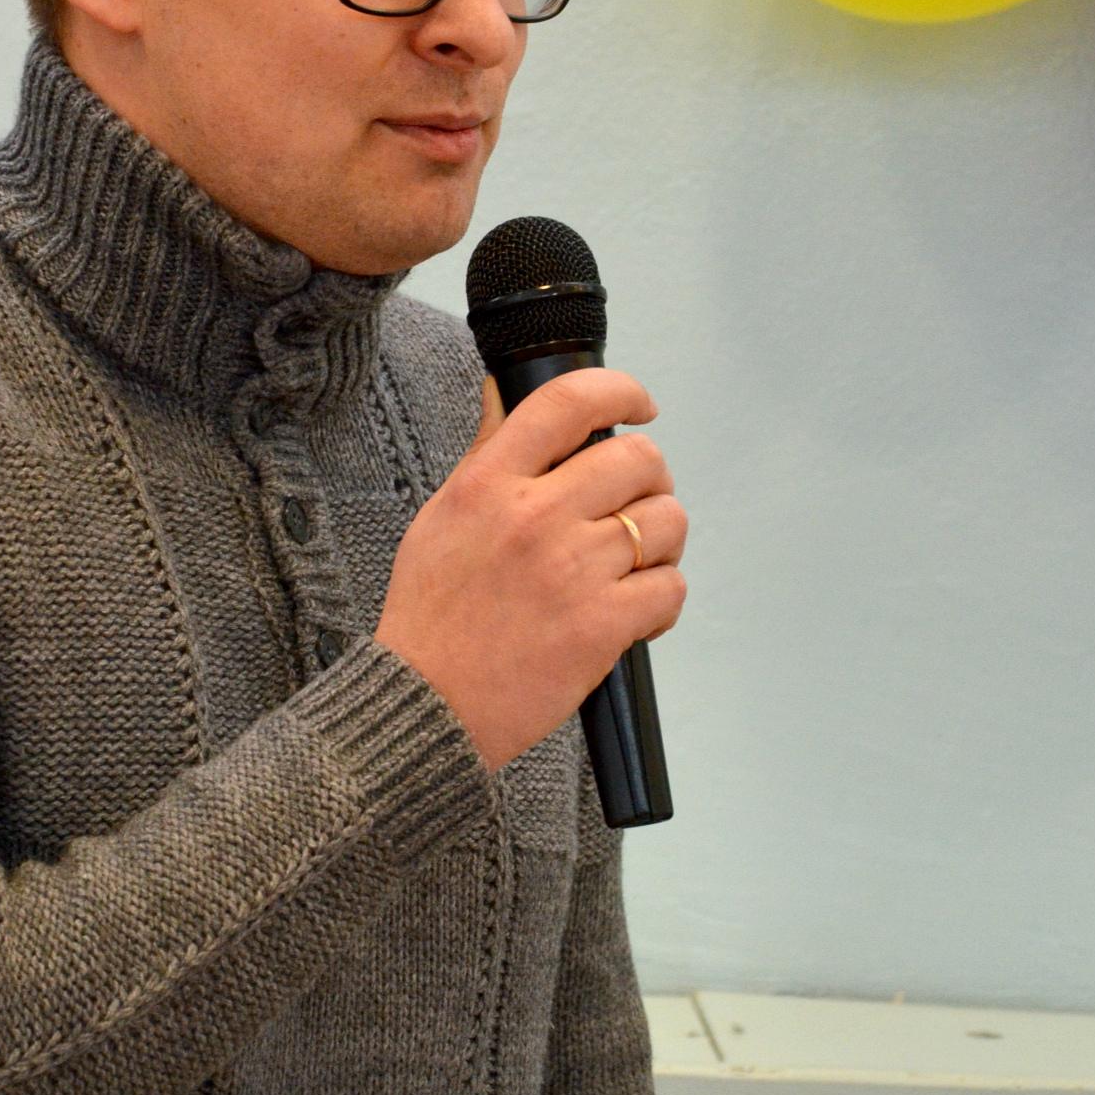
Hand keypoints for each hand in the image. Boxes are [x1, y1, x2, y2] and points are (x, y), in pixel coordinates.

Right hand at [373, 368, 688, 773]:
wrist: (425, 704)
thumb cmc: (432, 614)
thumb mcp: (444, 515)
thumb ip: (486, 453)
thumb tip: (503, 390)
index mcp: (489, 484)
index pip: (569, 402)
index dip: (621, 390)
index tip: (639, 406)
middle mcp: (533, 517)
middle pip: (638, 458)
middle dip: (651, 479)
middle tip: (636, 503)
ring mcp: (571, 571)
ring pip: (666, 521)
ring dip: (663, 540)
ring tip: (635, 564)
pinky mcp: (601, 626)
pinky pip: (670, 588)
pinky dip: (661, 600)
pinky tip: (634, 613)